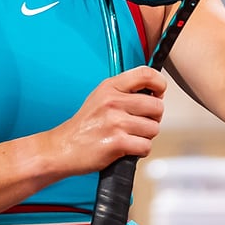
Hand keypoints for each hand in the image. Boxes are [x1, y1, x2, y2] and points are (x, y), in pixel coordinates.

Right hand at [49, 67, 166, 174]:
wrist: (64, 147)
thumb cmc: (84, 125)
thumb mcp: (100, 97)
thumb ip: (124, 91)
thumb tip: (154, 92)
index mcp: (110, 87)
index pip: (145, 74)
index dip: (159, 84)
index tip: (158, 93)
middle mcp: (113, 102)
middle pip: (156, 106)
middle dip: (153, 118)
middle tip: (140, 123)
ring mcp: (115, 122)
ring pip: (153, 129)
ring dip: (145, 136)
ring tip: (129, 136)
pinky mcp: (118, 142)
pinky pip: (146, 146)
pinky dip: (140, 150)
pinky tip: (127, 147)